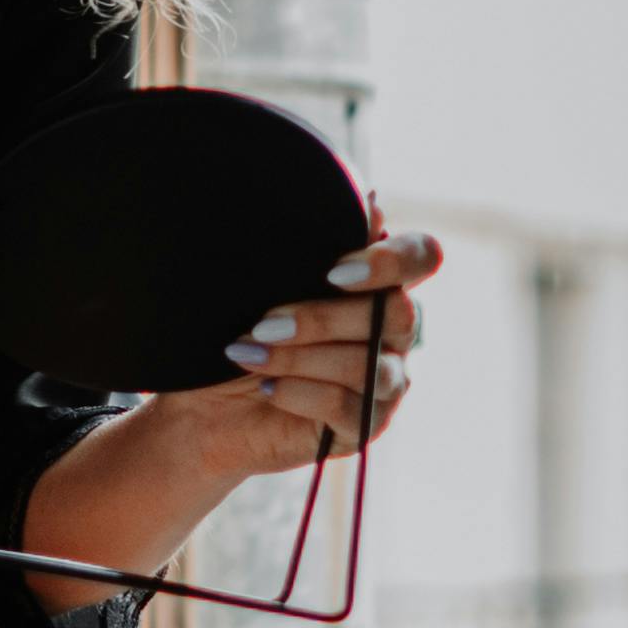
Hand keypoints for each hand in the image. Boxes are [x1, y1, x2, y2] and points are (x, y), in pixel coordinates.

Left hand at [187, 227, 438, 476]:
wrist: (205, 405)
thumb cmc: (240, 330)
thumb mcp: (267, 283)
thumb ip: (316, 246)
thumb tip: (370, 200)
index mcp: (377, 284)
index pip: (422, 256)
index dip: (392, 261)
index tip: (333, 273)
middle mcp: (393, 333)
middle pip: (397, 313)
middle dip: (323, 317)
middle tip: (263, 322)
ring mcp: (385, 383)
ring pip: (369, 365)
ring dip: (300, 357)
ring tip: (248, 353)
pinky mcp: (364, 427)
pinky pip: (348, 408)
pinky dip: (299, 394)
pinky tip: (265, 387)